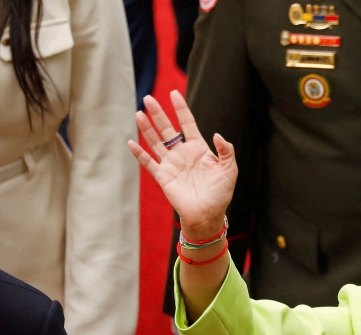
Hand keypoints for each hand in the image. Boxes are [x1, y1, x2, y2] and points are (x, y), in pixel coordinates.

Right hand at [128, 90, 237, 237]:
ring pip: (156, 142)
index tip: (174, 93)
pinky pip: (148, 163)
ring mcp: (171, 164)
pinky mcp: (163, 176)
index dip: (181, 109)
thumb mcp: (229, 170)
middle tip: (149, 98)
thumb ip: (226, 151)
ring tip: (139, 113)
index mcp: (199, 149)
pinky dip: (139, 153)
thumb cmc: (221, 193)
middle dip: (158, 114)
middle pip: (167, 129)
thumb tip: (217, 135)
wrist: (208, 214)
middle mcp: (182, 153)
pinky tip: (131, 142)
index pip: (188, 123)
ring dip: (146, 128)